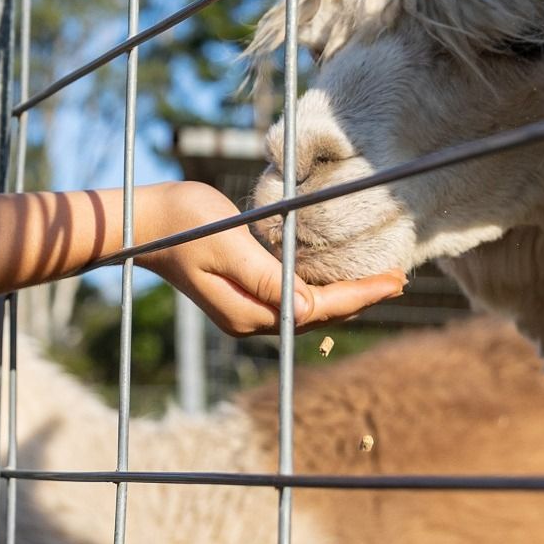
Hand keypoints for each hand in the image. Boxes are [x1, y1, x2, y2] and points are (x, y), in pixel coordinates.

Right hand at [135, 182, 407, 336]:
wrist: (143, 223)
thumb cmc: (182, 223)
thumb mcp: (226, 244)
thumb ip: (266, 277)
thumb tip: (308, 309)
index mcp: (246, 312)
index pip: (318, 310)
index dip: (360, 296)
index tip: (395, 281)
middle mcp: (248, 319)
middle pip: (318, 317)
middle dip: (360, 299)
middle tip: (399, 279)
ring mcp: (244, 311)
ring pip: (307, 311)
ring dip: (344, 297)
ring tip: (380, 282)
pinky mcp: (242, 296)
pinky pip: (292, 301)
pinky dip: (321, 291)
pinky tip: (338, 280)